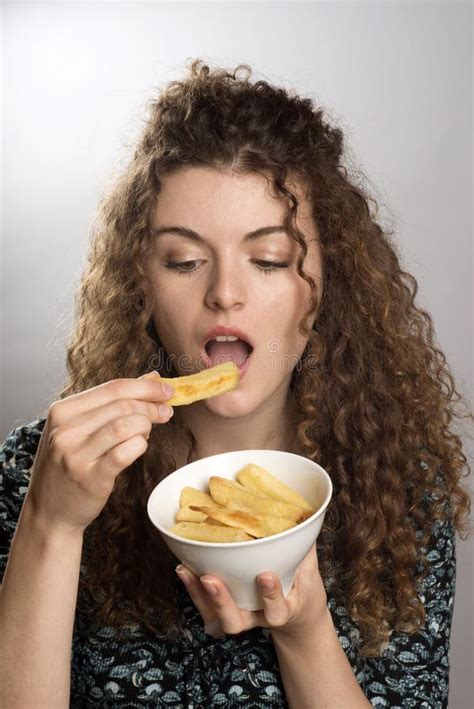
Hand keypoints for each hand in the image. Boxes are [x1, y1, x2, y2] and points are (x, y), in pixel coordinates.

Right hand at [25, 376, 174, 534]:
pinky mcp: (91, 478)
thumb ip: (114, 401)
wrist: (49, 512)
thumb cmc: (69, 465)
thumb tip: (152, 378)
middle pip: (122, 405)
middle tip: (166, 412)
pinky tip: (139, 447)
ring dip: (146, 426)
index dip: (146, 387)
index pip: (112, 387)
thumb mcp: (81, 428)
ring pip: (126, 425)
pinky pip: (126, 453)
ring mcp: (76, 455)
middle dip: (152, 406)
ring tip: (148, 432)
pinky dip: (140, 446)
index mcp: (62, 411)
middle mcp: (66, 430)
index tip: (167, 390)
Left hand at [176, 543, 328, 641]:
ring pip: (214, 616)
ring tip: (186, 570)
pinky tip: (184, 567)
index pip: (277, 610)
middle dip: (221, 602)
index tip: (266, 575)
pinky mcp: (224, 609)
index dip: (270, 596)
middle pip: (234, 621)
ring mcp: (239, 614)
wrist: (296, 608)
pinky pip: (205, 606)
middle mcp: (257, 616)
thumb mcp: (309, 567)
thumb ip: (304, 545)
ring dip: (198, 595)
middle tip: (209, 579)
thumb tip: (302, 511)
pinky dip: (192, 589)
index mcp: (284, 609)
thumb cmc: (301, 584)